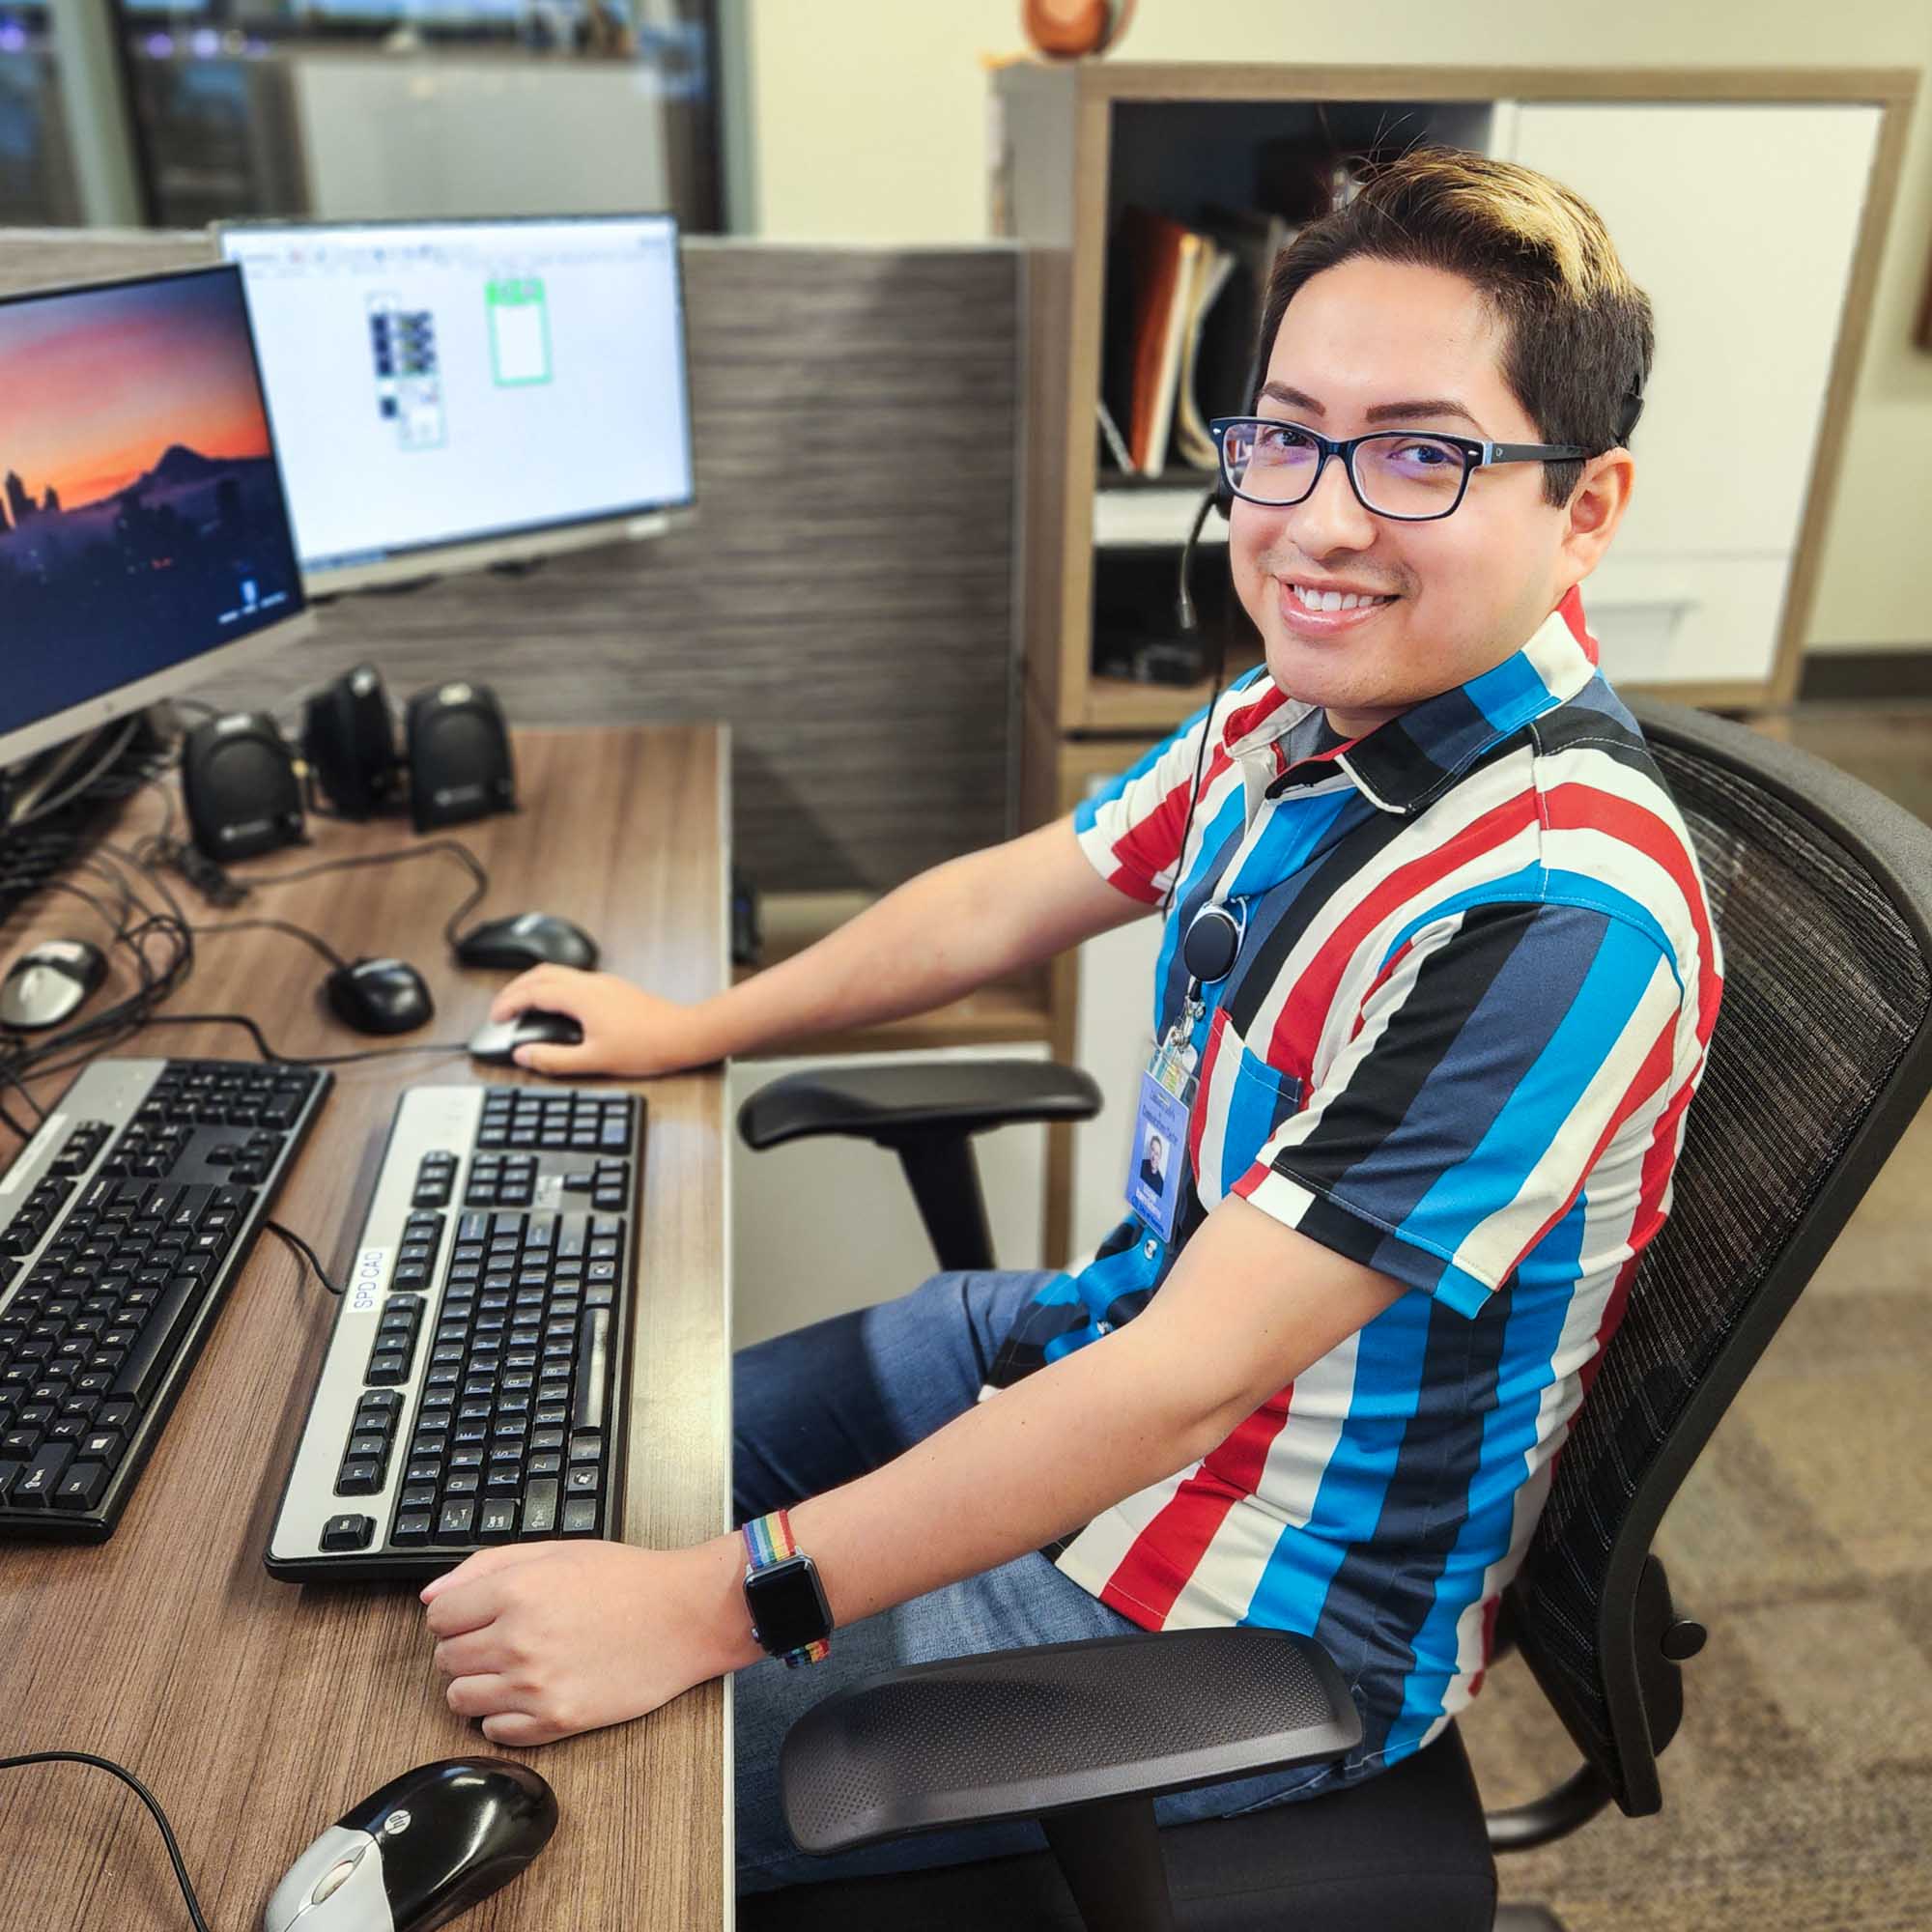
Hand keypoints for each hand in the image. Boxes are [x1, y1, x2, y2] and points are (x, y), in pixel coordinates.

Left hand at [421, 1538, 744, 1745]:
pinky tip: (529, 1693)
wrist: (684, 1616)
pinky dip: (502, 1716)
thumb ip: (485, 1566)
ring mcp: (535, 1685)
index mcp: (515, 1591)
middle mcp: (517, 1640)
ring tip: (512, 1668)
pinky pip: (493, 1732)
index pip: (438, 1617)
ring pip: (459, 1699)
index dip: (455, 1615)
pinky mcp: (555, 1721)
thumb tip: (432, 1596)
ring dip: (477, 1684)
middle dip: (465, 1648)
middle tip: (500, 1638)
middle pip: (445, 1658)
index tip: (475, 1616)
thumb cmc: (627, 1580)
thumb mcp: (556, 1551)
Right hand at [487, 965, 712, 1075]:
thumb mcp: (593, 1061)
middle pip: (541, 974)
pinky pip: (574, 979)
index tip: (496, 1018)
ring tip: (521, 1006)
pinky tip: (555, 1007)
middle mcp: (591, 983)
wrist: (683, 1035)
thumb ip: (553, 1059)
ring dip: (534, 985)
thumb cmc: (646, 1047)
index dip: (509, 1003)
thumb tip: (524, 1055)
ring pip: (558, 973)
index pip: (532, 992)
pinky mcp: (614, 988)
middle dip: (515, 989)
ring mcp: (604, 983)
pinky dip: (554, 988)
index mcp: (581, 997)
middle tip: (501, 1009)